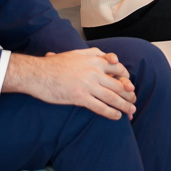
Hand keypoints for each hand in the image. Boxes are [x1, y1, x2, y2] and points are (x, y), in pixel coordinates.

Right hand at [4, 48, 136, 118]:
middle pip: (118, 84)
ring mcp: (88, 85)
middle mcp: (94, 71)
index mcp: (94, 60)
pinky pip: (100, 107)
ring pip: (113, 97)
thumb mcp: (75, 53)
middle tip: (134, 101)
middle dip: (129, 95)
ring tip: (131, 111)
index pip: (118, 68)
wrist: (36, 73)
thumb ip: (91, 54)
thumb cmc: (53, 64)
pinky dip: (111, 113)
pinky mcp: (80, 97)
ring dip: (125, 106)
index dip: (126, 78)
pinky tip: (117, 116)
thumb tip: (103, 55)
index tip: (129, 85)